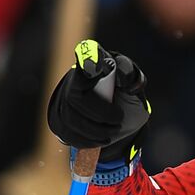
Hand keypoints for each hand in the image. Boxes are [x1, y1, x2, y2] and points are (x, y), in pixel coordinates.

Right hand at [46, 39, 150, 162]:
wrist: (117, 116)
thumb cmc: (126, 94)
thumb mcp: (134, 83)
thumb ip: (130, 77)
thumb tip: (123, 78)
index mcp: (96, 62)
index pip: (88, 54)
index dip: (88, 61)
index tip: (95, 65)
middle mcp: (75, 78)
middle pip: (76, 98)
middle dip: (100, 114)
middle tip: (118, 119)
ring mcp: (64, 98)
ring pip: (70, 118)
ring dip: (96, 130)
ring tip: (112, 130)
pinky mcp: (60, 119)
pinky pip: (68, 133)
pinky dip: (88, 140)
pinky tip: (101, 139)